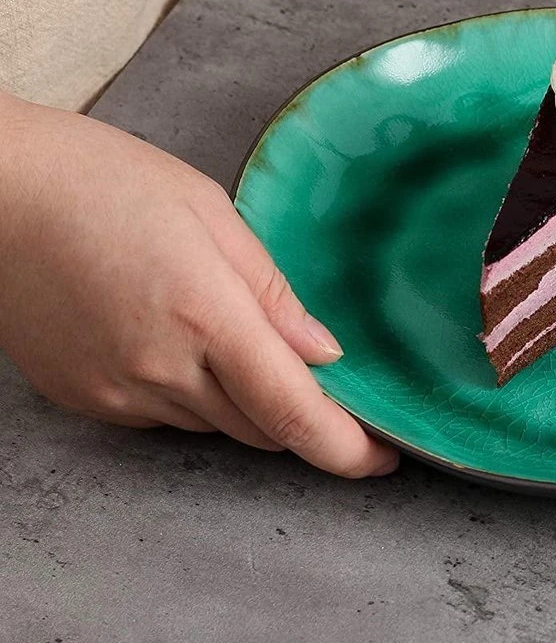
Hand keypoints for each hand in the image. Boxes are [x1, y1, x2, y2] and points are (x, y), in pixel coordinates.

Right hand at [0, 93, 398, 477]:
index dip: (347, 450)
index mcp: (207, 316)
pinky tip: (181, 344)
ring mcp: (116, 392)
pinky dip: (194, 396)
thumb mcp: (211, 213)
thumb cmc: (104, 182)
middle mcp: (161, 370)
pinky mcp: (85, 399)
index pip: (294, 412)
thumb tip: (324, 354)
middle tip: (328, 390)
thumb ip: (273, 293)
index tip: (384, 460)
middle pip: (261, 430)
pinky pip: (164, 417)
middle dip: (304, 420)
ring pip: (214, 426)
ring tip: (235, 339)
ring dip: (247, 404)